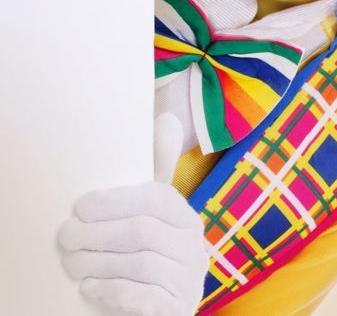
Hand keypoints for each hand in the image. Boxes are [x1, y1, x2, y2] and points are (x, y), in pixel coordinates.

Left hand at [58, 114, 209, 315]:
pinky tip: (91, 287)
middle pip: (144, 232)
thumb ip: (155, 172)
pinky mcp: (177, 309)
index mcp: (187, 218)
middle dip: (99, 233)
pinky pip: (144, 298)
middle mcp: (195, 247)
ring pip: (142, 264)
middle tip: (66, 237)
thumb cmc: (148, 255)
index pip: (156, 199)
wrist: (158, 309)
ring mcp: (189, 281)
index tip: (80, 206)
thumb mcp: (152, 215)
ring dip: (99, 262)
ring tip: (71, 262)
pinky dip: (113, 291)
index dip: (116, 201)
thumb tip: (167, 117)